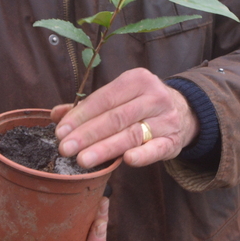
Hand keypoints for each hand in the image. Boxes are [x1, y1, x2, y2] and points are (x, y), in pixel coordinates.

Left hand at [52, 68, 197, 168]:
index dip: (81, 116)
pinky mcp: (174, 140)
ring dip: (105, 148)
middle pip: (116, 117)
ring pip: (132, 134)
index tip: (61, 131)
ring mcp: (166, 119)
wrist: (183, 111)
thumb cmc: (141, 104)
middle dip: (88, 134)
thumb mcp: (119, 97)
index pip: (104, 99)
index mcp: (137, 80)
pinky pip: (157, 148)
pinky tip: (127, 160)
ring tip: (83, 160)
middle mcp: (154, 96)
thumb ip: (89, 106)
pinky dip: (143, 155)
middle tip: (66, 148)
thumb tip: (56, 114)